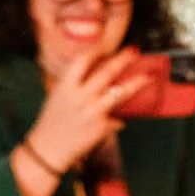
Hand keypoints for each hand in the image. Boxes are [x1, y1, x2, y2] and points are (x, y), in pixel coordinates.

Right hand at [26, 48, 146, 171]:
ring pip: (120, 92)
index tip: (105, 46)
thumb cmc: (51, 122)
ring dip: (136, 83)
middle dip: (123, 59)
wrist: (48, 149)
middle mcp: (80, 96)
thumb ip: (74, 85)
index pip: (82, 61)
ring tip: (147, 77)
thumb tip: (96, 75)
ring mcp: (92, 111)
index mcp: (65, 86)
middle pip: (106, 71)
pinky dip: (116, 120)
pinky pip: (116, 118)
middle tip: (134, 51)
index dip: (95, 51)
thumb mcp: (58, 98)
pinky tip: (117, 122)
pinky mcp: (101, 126)